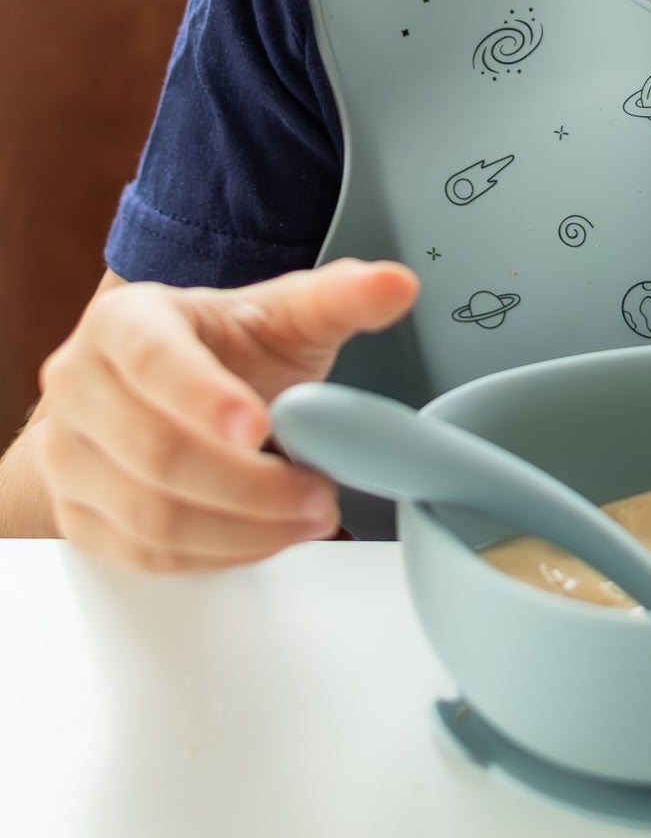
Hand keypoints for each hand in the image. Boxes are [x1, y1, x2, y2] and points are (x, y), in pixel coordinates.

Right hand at [34, 258, 418, 570]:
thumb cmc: (226, 352)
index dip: (205, 398)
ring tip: (306, 515)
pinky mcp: (78, 515)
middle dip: (250, 484)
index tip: (260, 427)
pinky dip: (216, 554)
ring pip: (150, 513)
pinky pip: (145, 554)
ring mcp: (67, 456)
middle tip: (318, 493)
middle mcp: (79, 385)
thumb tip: (395, 284)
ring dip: (241, 528)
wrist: (174, 393)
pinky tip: (264, 536)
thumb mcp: (285, 317)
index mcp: (124, 323)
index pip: (153, 360)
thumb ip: (341, 298)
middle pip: (156, 452)